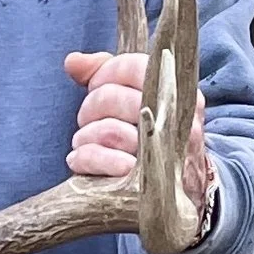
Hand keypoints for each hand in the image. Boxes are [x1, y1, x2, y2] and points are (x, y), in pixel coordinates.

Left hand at [62, 49, 213, 218]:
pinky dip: (84, 158)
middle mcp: (176, 120)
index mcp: (176, 90)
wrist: (180, 192)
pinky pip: (104, 160)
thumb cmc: (150, 135)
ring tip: (87, 143)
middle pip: (111, 97)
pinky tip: (82, 160)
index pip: (131, 66)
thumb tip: (73, 61)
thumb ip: (104, 73)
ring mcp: (163, 154)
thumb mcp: (135, 96)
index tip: (98, 85)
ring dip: (86, 136)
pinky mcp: (145, 185)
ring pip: (107, 131)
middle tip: (90, 121)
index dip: (104, 74)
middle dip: (90, 109)